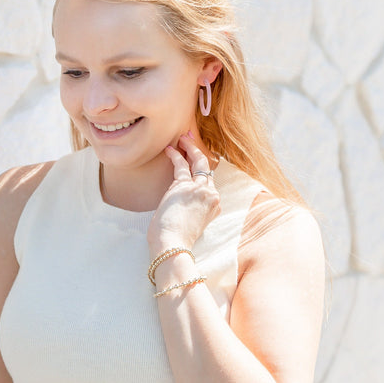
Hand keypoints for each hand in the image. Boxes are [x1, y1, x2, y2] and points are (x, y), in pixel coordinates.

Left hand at [147, 134, 220, 253]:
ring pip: (199, 162)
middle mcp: (211, 196)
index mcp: (214, 207)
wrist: (173, 246)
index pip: (210, 184)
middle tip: (190, 141)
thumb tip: (181, 207)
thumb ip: (193, 212)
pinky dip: (175, 155)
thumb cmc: (177, 240)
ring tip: (182, 138)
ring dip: (190, 148)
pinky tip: (169, 149)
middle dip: (199, 153)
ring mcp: (200, 190)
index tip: (195, 162)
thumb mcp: (192, 225)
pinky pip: (181, 165)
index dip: (202, 171)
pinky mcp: (184, 186)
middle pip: (208, 169)